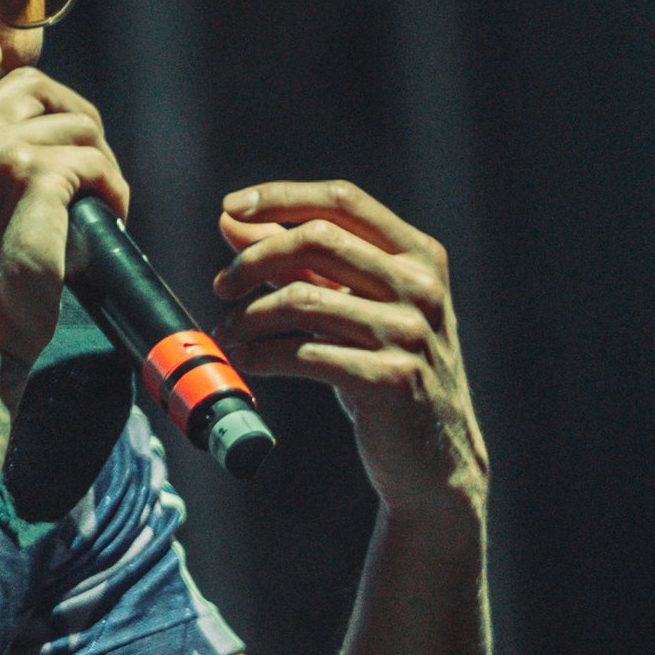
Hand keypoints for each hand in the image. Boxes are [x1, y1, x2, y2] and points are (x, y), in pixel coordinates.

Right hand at [0, 68, 127, 386]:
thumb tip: (26, 131)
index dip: (41, 118)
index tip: (61, 152)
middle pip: (34, 88)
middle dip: (75, 120)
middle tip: (91, 165)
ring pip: (75, 125)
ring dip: (100, 161)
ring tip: (100, 201)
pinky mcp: (32, 177)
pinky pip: (94, 160)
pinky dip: (113, 187)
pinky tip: (109, 216)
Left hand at [209, 180, 487, 519]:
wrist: (434, 457)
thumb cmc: (386, 368)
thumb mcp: (353, 306)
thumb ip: (298, 259)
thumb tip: (231, 219)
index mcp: (419, 256)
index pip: (342, 201)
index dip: (280, 198)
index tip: (230, 209)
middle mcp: (421, 287)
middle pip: (316, 240)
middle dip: (254, 259)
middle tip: (221, 285)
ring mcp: (410, 333)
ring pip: (301, 298)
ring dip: (248, 316)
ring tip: (226, 334)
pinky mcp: (390, 379)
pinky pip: (304, 353)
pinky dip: (261, 354)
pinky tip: (245, 361)